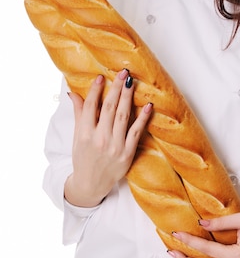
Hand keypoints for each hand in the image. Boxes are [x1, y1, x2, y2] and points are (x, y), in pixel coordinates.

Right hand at [64, 69, 152, 206]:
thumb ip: (79, 113)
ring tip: (132, 82)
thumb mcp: (77, 136)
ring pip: (122, 116)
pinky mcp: (127, 153)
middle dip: (116, 89)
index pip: (90, 107)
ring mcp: (115, 146)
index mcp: (84, 134)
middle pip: (109, 108)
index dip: (96, 90)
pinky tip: (148, 105)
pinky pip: (136, 132)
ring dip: (128, 97)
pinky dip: (143, 118)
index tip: (101, 77)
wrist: (90, 184)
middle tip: (123, 73)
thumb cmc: (83, 158)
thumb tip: (73, 93)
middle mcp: (99, 139)